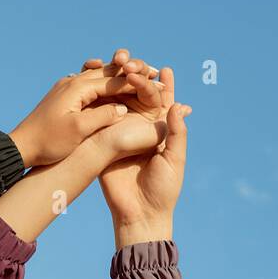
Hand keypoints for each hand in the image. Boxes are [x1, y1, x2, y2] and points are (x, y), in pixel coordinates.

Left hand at [8, 59, 163, 169]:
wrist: (21, 146)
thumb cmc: (48, 142)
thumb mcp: (78, 131)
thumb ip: (102, 117)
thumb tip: (123, 109)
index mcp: (77, 88)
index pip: (113, 81)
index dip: (136, 82)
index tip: (157, 82)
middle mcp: (72, 82)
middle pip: (107, 73)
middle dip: (131, 73)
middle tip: (154, 72)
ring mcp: (66, 88)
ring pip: (98, 77)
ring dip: (118, 77)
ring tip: (138, 76)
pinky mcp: (63, 96)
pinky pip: (88, 85)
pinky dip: (103, 84)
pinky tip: (110, 87)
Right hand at [99, 67, 191, 247]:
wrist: (138, 213)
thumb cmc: (163, 190)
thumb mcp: (175, 159)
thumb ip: (177, 133)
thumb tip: (179, 106)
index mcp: (160, 131)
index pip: (163, 102)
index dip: (164, 86)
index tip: (164, 70)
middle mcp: (140, 129)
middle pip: (139, 97)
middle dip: (139, 79)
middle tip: (136, 65)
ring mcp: (120, 134)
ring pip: (119, 103)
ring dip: (119, 86)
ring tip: (119, 68)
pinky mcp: (103, 143)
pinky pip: (101, 119)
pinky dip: (100, 103)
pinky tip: (98, 87)